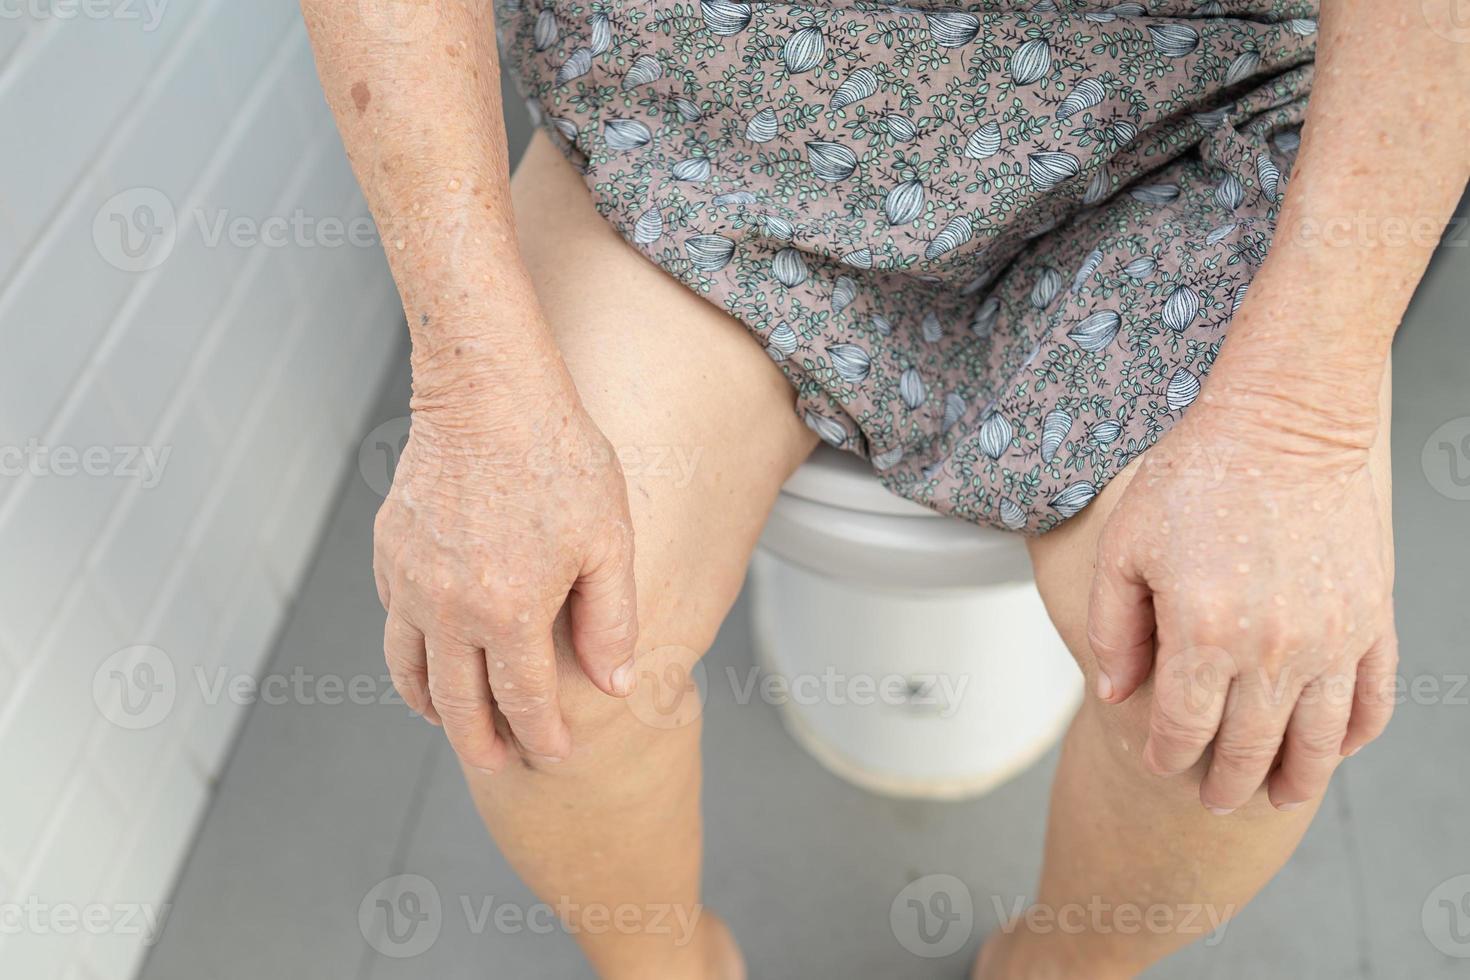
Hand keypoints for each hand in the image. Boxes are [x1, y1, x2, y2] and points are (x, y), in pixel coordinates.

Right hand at [373, 381, 638, 770]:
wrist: (487, 393)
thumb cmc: (558, 457)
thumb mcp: (608, 539)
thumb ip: (612, 619)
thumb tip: (614, 684)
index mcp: (510, 611)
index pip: (524, 700)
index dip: (542, 736)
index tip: (553, 756)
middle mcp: (450, 608)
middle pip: (458, 702)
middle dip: (480, 742)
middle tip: (495, 763)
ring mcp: (410, 582)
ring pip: (410, 669)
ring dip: (431, 707)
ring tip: (451, 724)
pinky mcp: (388, 552)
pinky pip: (394, 621)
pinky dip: (409, 651)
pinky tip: (430, 654)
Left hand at [1087, 387, 1395, 811]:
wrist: (1285, 423)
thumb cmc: (1196, 476)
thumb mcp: (1125, 548)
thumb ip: (1116, 628)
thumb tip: (1116, 693)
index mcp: (1203, 632)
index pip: (1182, 726)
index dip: (1168, 755)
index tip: (1160, 763)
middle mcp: (1272, 648)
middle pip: (1249, 748)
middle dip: (1227, 783)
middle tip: (1215, 799)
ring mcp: (1332, 638)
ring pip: (1316, 740)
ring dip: (1295, 778)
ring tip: (1277, 796)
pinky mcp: (1372, 619)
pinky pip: (1371, 700)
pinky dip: (1353, 735)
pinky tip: (1334, 748)